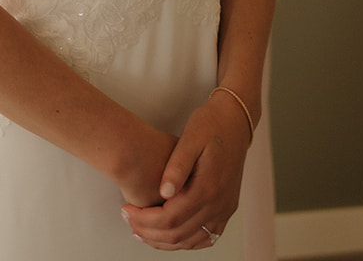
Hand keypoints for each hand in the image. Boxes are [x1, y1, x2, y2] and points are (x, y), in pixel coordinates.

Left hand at [121, 95, 249, 249]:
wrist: (235, 122)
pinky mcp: (226, 209)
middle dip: (149, 232)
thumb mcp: (190, 137)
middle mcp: (219, 204)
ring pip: (192, 241)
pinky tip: (168, 234)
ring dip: (164, 241)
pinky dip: (184, 240)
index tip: (127, 210)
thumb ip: (177, 166)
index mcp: (208, 187)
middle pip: (179, 234)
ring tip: (141, 230)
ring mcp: (224, 209)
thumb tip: (163, 192)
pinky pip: (205, 237)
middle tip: (128, 221)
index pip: (171, 218)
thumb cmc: (211, 124)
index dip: (145, 219)